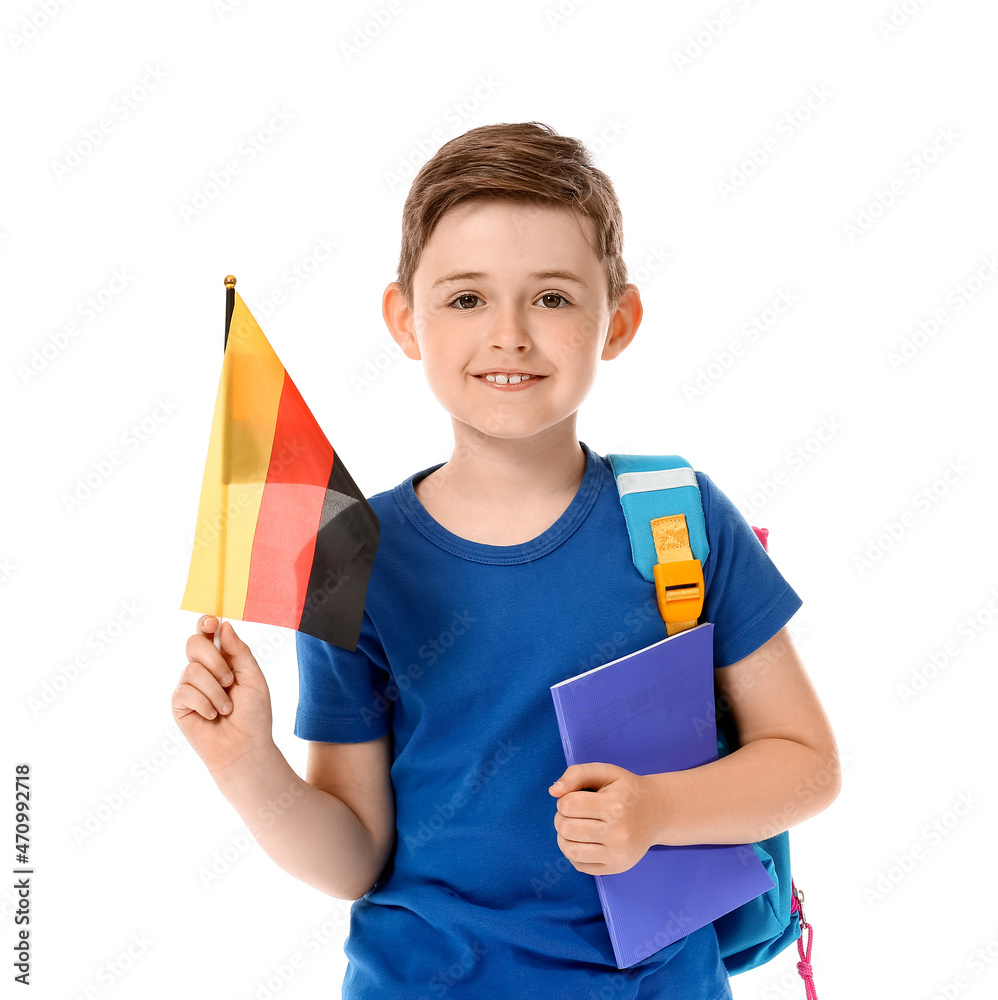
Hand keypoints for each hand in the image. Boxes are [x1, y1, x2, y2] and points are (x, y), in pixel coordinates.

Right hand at [172, 615, 274, 777]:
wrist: (246, 747)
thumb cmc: (254, 714)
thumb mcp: (253, 678)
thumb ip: (239, 651)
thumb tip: (223, 626)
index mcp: (222, 659)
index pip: (207, 633)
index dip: (205, 623)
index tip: (211, 623)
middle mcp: (203, 669)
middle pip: (194, 643)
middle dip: (214, 659)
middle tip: (230, 680)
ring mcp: (189, 686)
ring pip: (192, 669)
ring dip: (215, 690)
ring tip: (227, 707)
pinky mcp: (180, 705)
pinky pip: (184, 691)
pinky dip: (204, 703)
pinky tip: (213, 716)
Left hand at [548, 762, 657, 874]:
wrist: (657, 812)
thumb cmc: (627, 790)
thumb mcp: (605, 772)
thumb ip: (577, 774)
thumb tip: (553, 791)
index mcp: (614, 805)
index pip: (568, 805)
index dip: (564, 799)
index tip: (574, 798)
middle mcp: (618, 833)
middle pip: (566, 828)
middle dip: (561, 818)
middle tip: (573, 813)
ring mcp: (617, 854)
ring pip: (570, 850)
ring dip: (564, 837)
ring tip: (574, 827)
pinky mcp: (616, 868)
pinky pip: (580, 866)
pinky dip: (574, 853)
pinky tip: (583, 841)